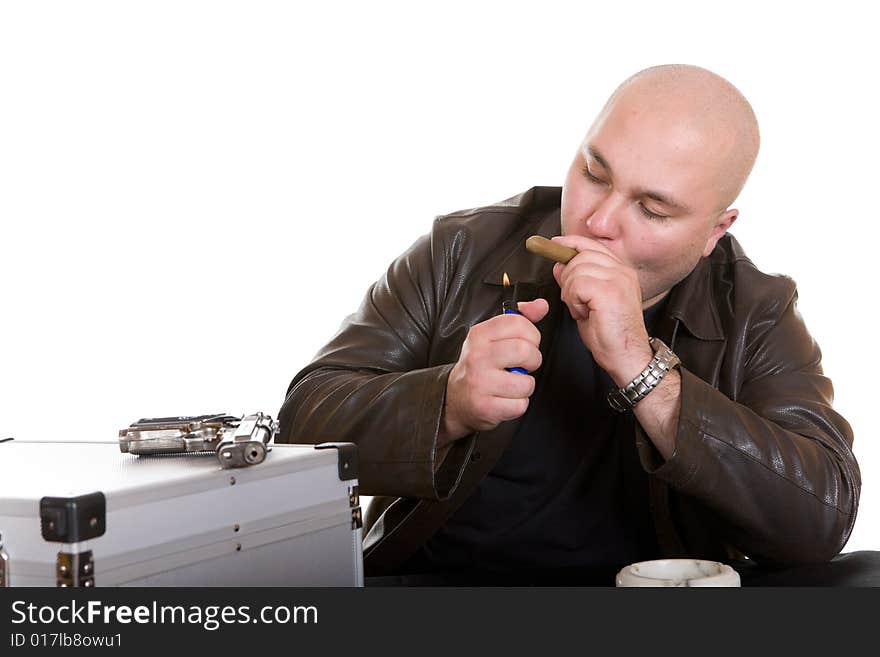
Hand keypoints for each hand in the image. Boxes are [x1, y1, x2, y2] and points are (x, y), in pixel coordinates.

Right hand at [441, 299, 549, 443]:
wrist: (456, 398)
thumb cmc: (480, 365)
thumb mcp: (493, 338)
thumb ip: (520, 319)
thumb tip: (541, 305)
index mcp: (479, 335)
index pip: (518, 323)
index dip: (531, 335)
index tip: (526, 343)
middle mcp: (477, 356)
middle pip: (525, 351)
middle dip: (533, 361)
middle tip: (523, 365)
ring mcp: (479, 382)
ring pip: (526, 382)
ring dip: (525, 386)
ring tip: (512, 384)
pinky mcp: (484, 406)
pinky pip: (520, 405)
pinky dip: (518, 404)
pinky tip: (505, 398)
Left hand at [550, 235, 652, 385]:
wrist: (628, 357)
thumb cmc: (611, 336)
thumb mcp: (588, 303)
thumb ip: (575, 282)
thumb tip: (559, 265)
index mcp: (621, 272)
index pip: (592, 245)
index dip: (570, 243)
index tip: (555, 245)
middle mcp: (622, 272)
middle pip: (580, 255)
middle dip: (568, 277)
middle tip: (576, 301)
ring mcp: (617, 279)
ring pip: (575, 270)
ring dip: (571, 293)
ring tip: (584, 310)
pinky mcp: (609, 291)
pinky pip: (576, 284)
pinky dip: (573, 301)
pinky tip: (584, 313)